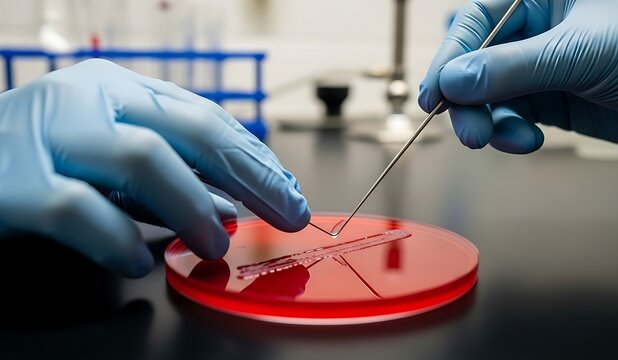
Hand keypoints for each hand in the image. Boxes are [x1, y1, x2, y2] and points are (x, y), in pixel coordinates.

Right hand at [0, 59, 309, 276]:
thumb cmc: (38, 158)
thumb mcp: (110, 158)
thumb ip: (166, 178)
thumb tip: (230, 206)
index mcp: (119, 90)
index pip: (207, 119)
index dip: (256, 160)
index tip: (290, 193)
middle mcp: (89, 100)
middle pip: (192, 130)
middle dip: (252, 176)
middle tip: (286, 213)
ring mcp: (50, 134)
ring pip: (143, 159)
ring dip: (192, 207)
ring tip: (215, 242)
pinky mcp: (12, 180)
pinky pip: (78, 208)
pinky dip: (117, 239)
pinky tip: (137, 261)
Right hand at [419, 0, 617, 153]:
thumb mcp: (581, 52)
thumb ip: (512, 68)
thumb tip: (452, 82)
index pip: (475, 21)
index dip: (451, 57)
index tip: (436, 94)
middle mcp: (535, 28)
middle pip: (474, 62)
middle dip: (466, 100)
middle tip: (468, 131)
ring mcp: (540, 66)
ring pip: (488, 96)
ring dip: (489, 123)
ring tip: (507, 139)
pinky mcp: (550, 99)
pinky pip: (510, 117)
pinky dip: (510, 134)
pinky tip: (527, 141)